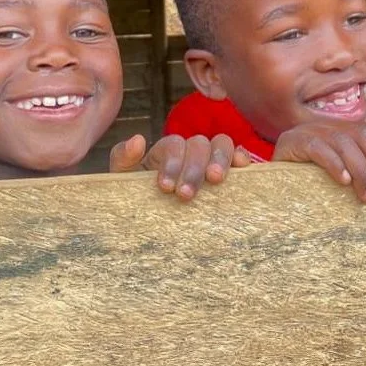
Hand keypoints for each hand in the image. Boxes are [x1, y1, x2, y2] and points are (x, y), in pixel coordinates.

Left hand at [109, 134, 251, 201]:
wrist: (150, 226)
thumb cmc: (138, 200)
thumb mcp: (123, 180)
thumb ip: (123, 158)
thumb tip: (138, 139)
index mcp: (167, 151)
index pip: (174, 144)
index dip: (172, 163)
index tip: (165, 187)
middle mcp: (191, 151)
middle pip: (199, 144)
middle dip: (193, 168)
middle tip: (185, 195)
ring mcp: (212, 161)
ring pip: (222, 144)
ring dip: (219, 160)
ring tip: (215, 180)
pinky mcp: (229, 175)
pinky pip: (240, 157)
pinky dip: (242, 157)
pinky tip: (242, 167)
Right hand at [271, 121, 365, 202]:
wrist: (271, 177)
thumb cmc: (312, 175)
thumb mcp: (343, 165)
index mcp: (345, 128)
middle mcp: (330, 125)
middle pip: (365, 136)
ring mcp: (310, 130)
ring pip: (344, 144)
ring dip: (361, 171)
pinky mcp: (292, 141)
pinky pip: (317, 149)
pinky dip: (334, 164)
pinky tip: (343, 182)